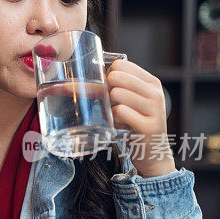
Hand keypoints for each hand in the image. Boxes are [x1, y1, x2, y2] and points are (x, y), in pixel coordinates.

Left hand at [106, 59, 175, 176]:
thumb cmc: (133, 124)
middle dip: (106, 90)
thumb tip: (64, 86)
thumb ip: (105, 90)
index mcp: (151, 82)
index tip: (109, 90)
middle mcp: (155, 92)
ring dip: (110, 108)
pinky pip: (120, 112)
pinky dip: (114, 119)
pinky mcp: (149, 126)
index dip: (106, 76)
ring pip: (116, 94)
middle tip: (113, 105)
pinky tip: (121, 126)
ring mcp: (155, 108)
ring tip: (119, 118)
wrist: (152, 153)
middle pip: (116, 76)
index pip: (120, 65)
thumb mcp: (127, 102)